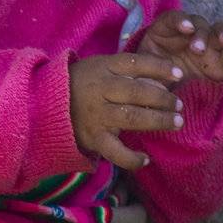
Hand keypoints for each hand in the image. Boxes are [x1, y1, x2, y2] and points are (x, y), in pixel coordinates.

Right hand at [68, 51, 184, 170]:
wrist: (43, 105)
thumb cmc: (80, 84)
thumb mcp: (98, 68)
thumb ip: (126, 71)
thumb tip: (161, 80)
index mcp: (102, 69)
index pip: (134, 63)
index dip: (159, 67)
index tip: (178, 73)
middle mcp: (100, 90)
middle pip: (137, 92)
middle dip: (163, 98)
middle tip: (179, 104)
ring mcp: (96, 115)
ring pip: (132, 118)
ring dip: (158, 121)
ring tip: (176, 122)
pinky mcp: (92, 137)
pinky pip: (115, 151)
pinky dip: (131, 158)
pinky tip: (145, 159)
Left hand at [138, 9, 222, 82]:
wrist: (165, 92)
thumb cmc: (150, 77)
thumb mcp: (143, 71)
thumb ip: (145, 70)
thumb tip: (147, 80)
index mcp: (166, 31)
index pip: (173, 18)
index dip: (180, 20)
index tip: (186, 28)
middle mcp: (190, 33)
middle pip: (199, 23)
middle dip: (201, 32)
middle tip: (197, 48)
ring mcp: (209, 44)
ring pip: (221, 30)